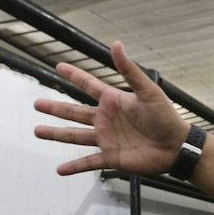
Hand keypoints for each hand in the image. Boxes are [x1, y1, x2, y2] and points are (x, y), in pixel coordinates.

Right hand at [34, 40, 188, 175]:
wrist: (176, 146)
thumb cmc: (166, 117)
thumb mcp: (148, 91)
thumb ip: (129, 70)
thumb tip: (116, 44)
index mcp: (114, 101)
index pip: (89, 85)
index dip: (74, 75)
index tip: (58, 66)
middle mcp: (106, 119)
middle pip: (74, 112)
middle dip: (55, 108)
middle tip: (37, 104)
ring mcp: (107, 139)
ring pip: (75, 136)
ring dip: (56, 134)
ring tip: (37, 131)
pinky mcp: (111, 157)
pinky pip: (89, 162)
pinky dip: (74, 167)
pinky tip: (59, 170)